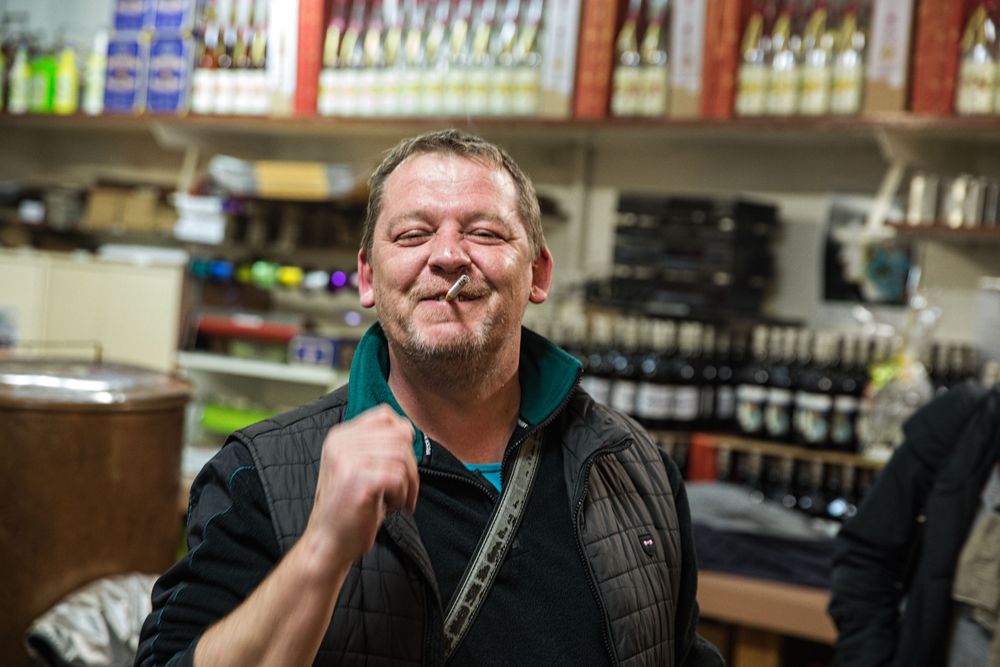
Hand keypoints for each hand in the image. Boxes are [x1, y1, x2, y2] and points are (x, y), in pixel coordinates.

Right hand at [304, 405, 417, 570]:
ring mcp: (347, 460)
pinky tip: (390, 506)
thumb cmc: (350, 506)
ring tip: (396, 499)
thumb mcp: (358, 466)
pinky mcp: (356, 480)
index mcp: (340, 436)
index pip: (385, 415)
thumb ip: (376, 445)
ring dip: (408, 482)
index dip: (402, 437)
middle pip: (399, 436)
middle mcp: (340, 443)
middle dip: (410, 465)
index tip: (401, 463)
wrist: (328, 542)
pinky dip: (402, 494)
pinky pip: (398, 477)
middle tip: (405, 489)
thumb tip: (409, 429)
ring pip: (401, 456)